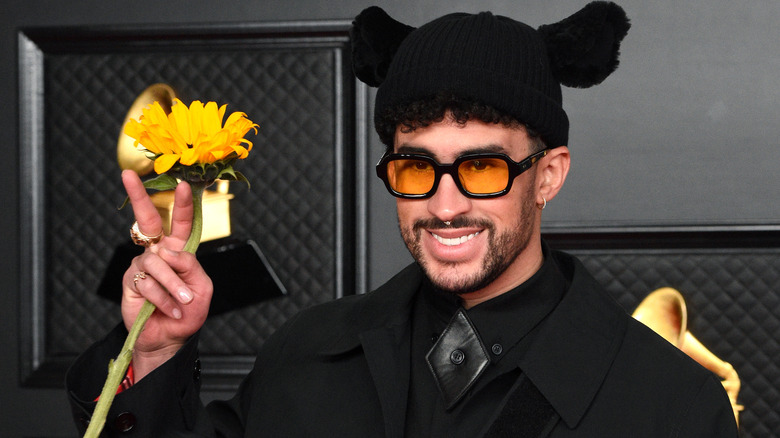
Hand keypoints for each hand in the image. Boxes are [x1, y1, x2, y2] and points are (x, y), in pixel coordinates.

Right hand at [120, 170, 212, 379]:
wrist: (170, 338)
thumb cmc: (188, 312)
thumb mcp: (202, 288)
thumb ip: (192, 267)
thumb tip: (170, 254)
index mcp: (180, 251)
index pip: (183, 223)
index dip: (183, 204)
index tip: (183, 183)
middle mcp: (160, 252)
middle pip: (149, 220)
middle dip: (140, 196)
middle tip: (128, 175)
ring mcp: (144, 264)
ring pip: (158, 262)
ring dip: (173, 284)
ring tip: (184, 302)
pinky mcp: (132, 280)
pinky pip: (148, 282)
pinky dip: (162, 297)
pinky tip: (169, 309)